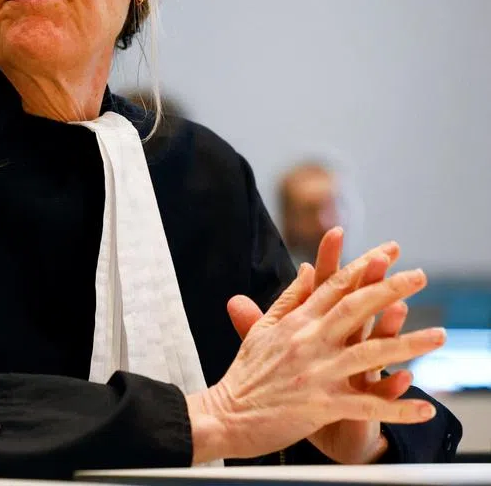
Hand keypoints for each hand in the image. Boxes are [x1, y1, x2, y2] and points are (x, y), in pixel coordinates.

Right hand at [187, 239, 443, 462]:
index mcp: (295, 322)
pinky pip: (368, 406)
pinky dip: (398, 408)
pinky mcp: (322, 404)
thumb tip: (306, 269)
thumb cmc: (246, 375)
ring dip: (408, 344)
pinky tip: (424, 408)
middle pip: (355, 308)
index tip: (388, 250)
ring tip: (439, 336)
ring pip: (370, 354)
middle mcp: (308, 342)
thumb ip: (289, 300)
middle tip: (419, 276)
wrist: (226, 416)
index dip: (363, 266)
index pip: (334, 286)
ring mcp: (317, 373)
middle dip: (390, 289)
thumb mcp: (264, 329)